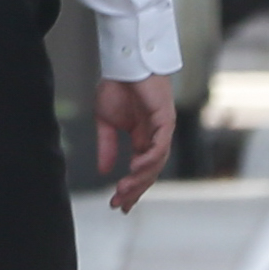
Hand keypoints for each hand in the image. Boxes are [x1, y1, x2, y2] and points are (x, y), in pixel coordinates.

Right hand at [97, 73, 176, 211]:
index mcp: (142, 140)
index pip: (139, 171)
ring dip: (140, 178)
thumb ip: (107, 147)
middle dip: (134, 189)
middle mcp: (154, 139)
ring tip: (124, 189)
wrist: (124, 65)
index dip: (130, 189)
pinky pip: (160, 145)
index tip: (118, 205)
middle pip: (149, 172)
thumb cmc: (117, 88)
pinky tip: (135, 168)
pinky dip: (149, 159)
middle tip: (119, 203)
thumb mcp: (106, 123)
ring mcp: (162, 131)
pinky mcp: (165, 120)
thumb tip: (103, 170)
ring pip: (156, 163)